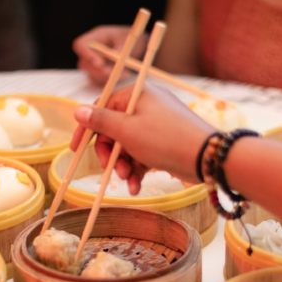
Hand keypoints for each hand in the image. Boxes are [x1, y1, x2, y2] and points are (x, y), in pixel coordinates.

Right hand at [70, 83, 214, 193]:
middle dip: (110, 154)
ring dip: (123, 165)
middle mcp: (146, 105)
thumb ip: (101, 121)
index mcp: (136, 94)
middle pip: (114, 130)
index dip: (87, 129)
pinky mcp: (164, 141)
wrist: (206, 158)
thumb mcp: (127, 131)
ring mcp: (157, 124)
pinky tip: (136, 187)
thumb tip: (78, 110)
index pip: (102, 107)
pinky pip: (143, 154)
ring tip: (128, 180)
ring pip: (128, 145)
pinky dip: (137, 170)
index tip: (75, 148)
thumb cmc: (165, 139)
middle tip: (110, 169)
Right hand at [72, 26, 147, 85]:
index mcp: (95, 37)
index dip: (86, 54)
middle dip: (100, 71)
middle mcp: (91, 50)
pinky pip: (99, 80)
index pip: (80, 45)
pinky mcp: (98, 73)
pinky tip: (123, 74)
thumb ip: (120, 46)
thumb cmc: (130, 38)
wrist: (136, 45)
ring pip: (92, 74)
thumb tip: (115, 54)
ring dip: (108, 76)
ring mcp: (93, 62)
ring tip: (126, 72)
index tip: (100, 63)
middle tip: (117, 72)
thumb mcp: (128, 39)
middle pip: (84, 63)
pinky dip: (110, 80)